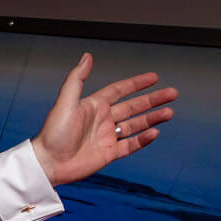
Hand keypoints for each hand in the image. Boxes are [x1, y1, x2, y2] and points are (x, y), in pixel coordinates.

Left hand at [30, 53, 177, 185]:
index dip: (137, 83)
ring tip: (169, 112)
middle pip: (133, 107)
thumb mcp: (65, 102)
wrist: (48, 163)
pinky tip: (155, 132)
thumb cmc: (53, 133)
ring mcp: (106, 137)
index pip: (120, 90)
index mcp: (94, 106)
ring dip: (152, 118)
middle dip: (153, 100)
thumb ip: (77, 79)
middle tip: (172, 93)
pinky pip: (130, 145)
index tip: (155, 77)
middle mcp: (102, 120)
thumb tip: (87, 56)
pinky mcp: (108, 154)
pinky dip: (143, 139)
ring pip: (135, 125)